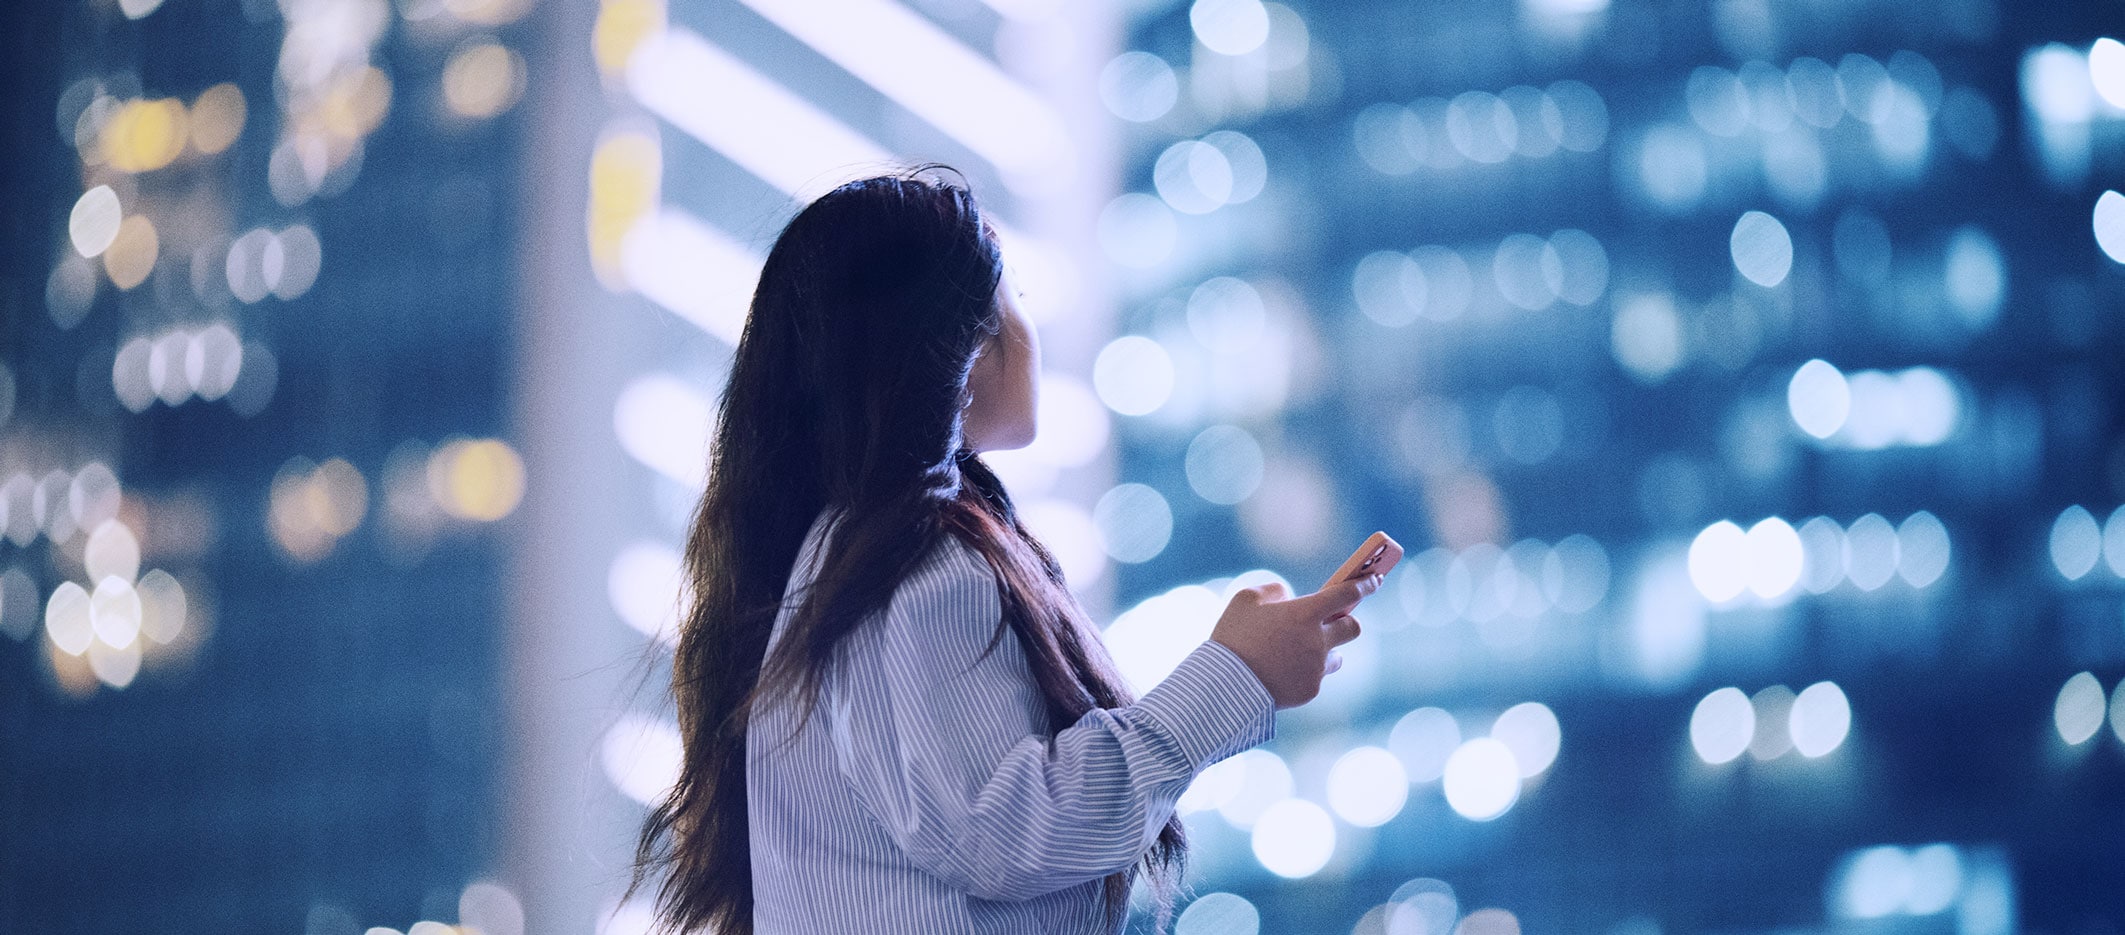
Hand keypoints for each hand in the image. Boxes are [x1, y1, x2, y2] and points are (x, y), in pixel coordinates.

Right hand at [1208, 574, 1382, 708]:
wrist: (1223, 686)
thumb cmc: (1233, 637)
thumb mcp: (1245, 600)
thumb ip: (1272, 591)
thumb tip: (1287, 597)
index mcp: (1305, 613)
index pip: (1347, 594)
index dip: (1364, 585)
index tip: (1373, 580)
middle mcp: (1318, 640)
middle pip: (1353, 628)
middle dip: (1346, 622)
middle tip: (1332, 621)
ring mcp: (1316, 668)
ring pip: (1336, 657)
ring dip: (1325, 651)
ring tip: (1298, 653)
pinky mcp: (1310, 690)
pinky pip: (1316, 678)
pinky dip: (1305, 673)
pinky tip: (1283, 673)